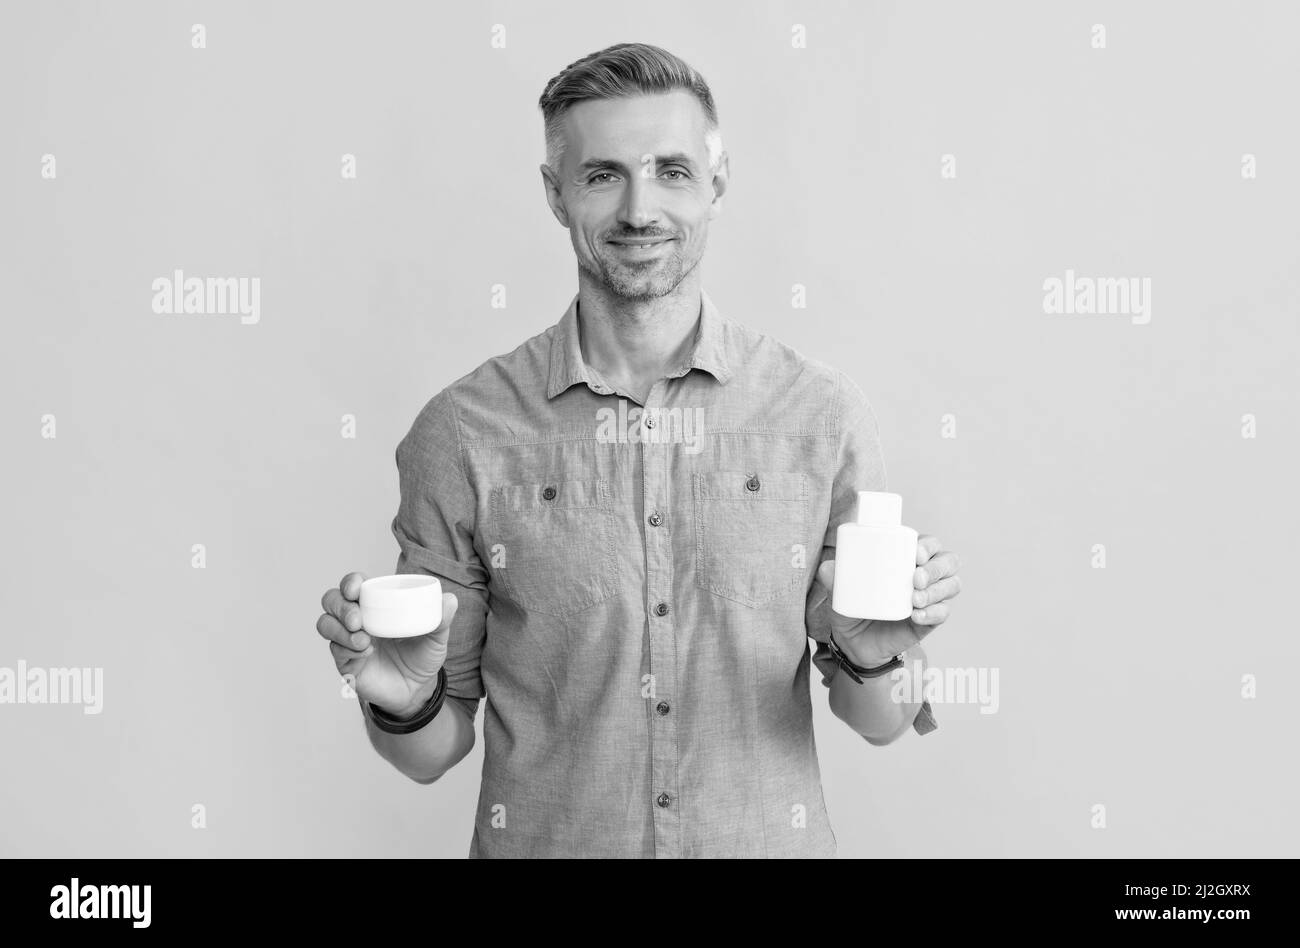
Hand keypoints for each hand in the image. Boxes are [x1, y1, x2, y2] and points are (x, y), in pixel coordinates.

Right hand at [317, 571, 458, 718]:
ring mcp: (347, 640)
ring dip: (339, 629)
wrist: (417, 690)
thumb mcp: (436, 637)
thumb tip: (450, 599)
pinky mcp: (345, 662)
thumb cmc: (422, 656)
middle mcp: (357, 619)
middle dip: (340, 606)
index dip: (350, 582)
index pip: (353, 585)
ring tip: (363, 640)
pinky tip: (365, 653)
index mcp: (375, 604)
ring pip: (325, 624)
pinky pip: (335, 650)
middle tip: (357, 619)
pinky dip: (347, 649)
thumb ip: (442, 618)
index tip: (356, 588)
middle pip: (331, 601)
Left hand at [814, 535, 961, 667]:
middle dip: (936, 567)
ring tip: (915, 600)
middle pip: (948, 561)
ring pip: (952, 584)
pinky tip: (917, 616)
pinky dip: (934, 612)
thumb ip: (833, 579)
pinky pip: (944, 612)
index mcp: (905, 559)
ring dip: (937, 590)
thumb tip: (828, 567)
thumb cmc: (852, 608)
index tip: (916, 553)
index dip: (928, 545)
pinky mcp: (931, 620)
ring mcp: (930, 597)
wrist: (855, 643)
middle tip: (915, 578)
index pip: (929, 543)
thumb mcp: (840, 593)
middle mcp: (923, 574)